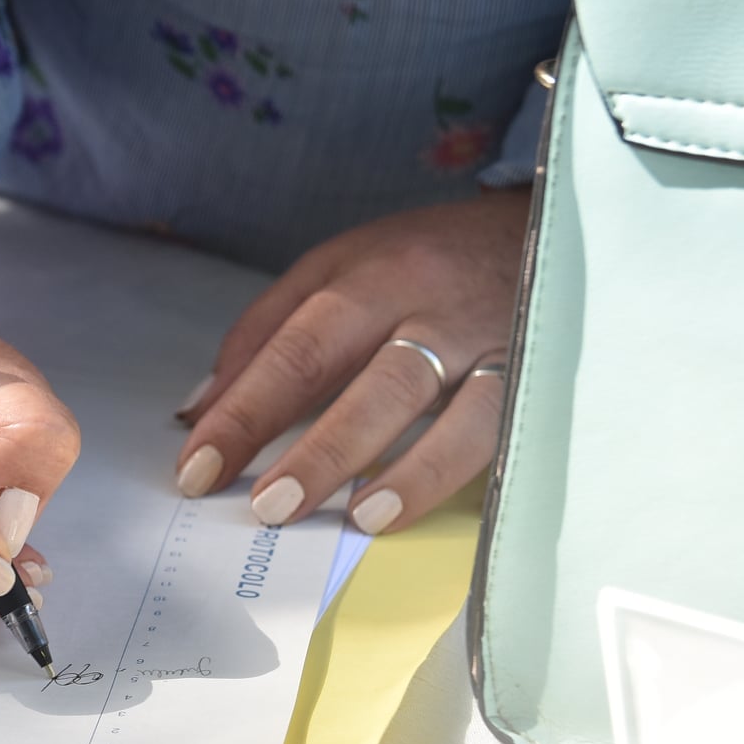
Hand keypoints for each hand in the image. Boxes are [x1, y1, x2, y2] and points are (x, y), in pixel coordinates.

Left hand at [174, 189, 529, 533]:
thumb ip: (264, 331)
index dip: (244, 412)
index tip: (198, 467)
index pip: (295, 348)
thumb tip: (201, 410)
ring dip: (391, 466)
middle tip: (265, 506)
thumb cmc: (424, 260)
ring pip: (438, 406)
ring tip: (348, 517)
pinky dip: (443, 473)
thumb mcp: (336, 267)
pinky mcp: (531, 374)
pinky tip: (400, 511)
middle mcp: (427, 305)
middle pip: (366, 378)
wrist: (544, 226)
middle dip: (312, 449)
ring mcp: (486, 339)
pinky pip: (493, 428)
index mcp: (368, 277)